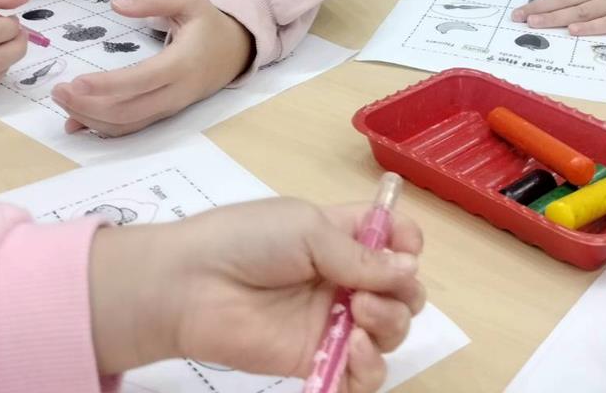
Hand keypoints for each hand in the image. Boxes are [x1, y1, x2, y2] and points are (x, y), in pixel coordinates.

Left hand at [51, 0, 252, 136]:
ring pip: (127, 124)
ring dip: (91, 118)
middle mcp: (176, 93)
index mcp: (182, 63)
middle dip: (89, 106)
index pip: (141, 81)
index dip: (107, 86)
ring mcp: (169, 108)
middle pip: (128, 110)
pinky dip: (101, 128)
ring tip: (62, 100)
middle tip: (58, 90)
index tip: (75, 82)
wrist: (235, 52)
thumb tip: (116, 5)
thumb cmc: (208, 23)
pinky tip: (76, 121)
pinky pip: (131, 128)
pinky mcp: (163, 115)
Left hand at [89, 197, 425, 389]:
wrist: (195, 286)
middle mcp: (344, 276)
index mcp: (342, 234)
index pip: (393, 238)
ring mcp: (333, 319)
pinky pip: (363, 375)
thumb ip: (360, 254)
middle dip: (403, 291)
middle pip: (402, 290)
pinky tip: (355, 348)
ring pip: (391, 331)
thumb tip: (410, 270)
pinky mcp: (318, 358)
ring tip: (359, 315)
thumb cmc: (248, 240)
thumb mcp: (308, 229)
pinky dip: (371, 367)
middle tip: (371, 292)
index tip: (406, 248)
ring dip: (390, 324)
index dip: (406, 243)